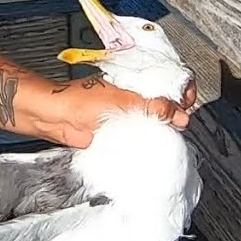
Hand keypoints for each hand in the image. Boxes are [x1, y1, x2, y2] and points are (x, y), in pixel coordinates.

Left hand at [29, 75, 195, 148]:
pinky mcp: (113, 138)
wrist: (54, 119)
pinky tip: (148, 153)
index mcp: (134, 88)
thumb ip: (152, 109)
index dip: (178, 100)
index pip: (165, 92)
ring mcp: (122, 121)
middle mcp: (130, 103)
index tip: (186, 111)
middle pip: (159, 113)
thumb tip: (179, 115)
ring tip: (167, 143)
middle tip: (178, 130)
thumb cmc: (80, 101)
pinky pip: (133, 143)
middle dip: (170, 122)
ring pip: (147, 129)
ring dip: (155, 137)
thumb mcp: (124, 102)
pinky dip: (141, 148)